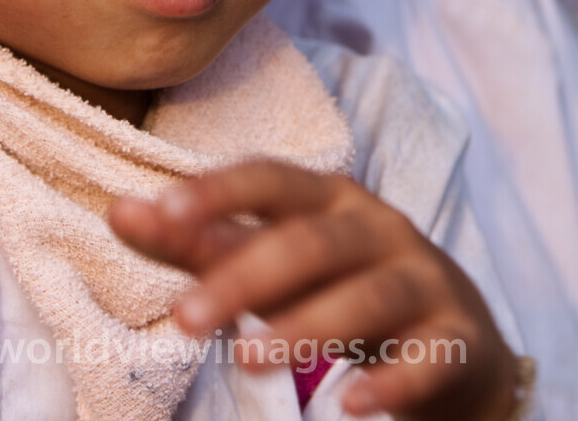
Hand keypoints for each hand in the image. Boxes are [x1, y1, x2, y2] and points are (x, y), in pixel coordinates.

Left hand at [110, 160, 519, 419]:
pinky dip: (394, 381)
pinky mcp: (458, 339)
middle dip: (246, 276)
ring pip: (368, 296)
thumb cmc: (344, 290)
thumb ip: (201, 242)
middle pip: (313, 242)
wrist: (458, 347)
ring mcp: (424, 281)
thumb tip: (118, 210)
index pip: (271, 179)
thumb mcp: (275, 264)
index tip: (160, 212)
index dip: (219, 191)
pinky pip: (430, 356)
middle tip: (183, 319)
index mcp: (331, 200)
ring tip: (246, 360)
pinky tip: (352, 406)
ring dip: (306, 327)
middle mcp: (381, 229)